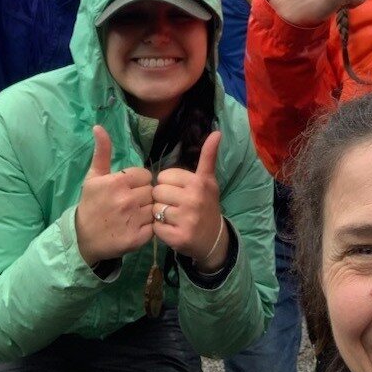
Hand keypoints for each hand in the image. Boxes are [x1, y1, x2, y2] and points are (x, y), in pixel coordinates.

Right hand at [75, 125, 153, 265]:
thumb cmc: (91, 204)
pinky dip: (148, 228)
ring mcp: (132, 220)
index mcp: (117, 182)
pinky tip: (136, 227)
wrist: (82, 238)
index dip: (139, 182)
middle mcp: (126, 200)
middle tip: (130, 204)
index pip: (146, 176)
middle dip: (144, 196)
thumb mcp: (93, 176)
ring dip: (147, 212)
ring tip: (133, 215)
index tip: (128, 189)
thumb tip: (98, 127)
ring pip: (154, 208)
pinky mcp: (137, 238)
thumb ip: (102, 151)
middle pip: (151, 191)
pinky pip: (154, 227)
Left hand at [152, 131, 226, 271]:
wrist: (214, 239)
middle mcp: (194, 199)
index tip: (179, 191)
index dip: (168, 184)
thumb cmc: (207, 205)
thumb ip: (208, 156)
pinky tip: (172, 230)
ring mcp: (186, 219)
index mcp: (199, 182)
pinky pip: (155, 227)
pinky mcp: (178, 238)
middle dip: (163, 198)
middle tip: (175, 206)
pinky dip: (160, 229)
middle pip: (157, 191)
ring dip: (160, 214)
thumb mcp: (209, 180)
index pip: (164, 176)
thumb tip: (216, 132)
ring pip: (155, 209)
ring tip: (173, 218)